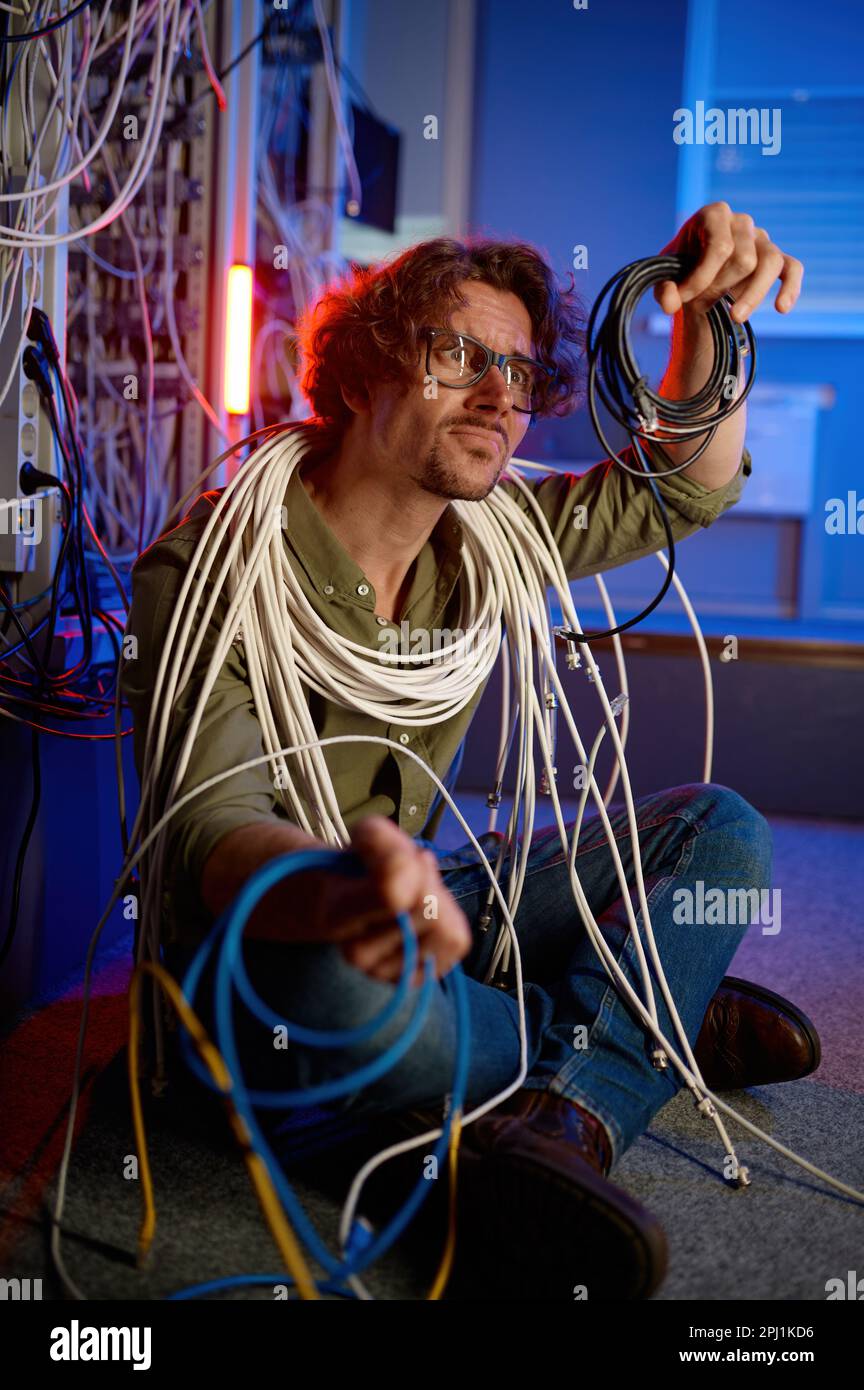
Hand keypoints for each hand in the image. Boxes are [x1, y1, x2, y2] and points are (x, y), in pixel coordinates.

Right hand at [308, 815, 472, 984]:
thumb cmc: (366, 867)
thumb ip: (384, 842)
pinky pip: (455, 945)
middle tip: (411, 878)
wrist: (354, 902)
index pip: (392, 895)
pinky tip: (427, 919)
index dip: (408, 868)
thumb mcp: (369, 837)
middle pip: (427, 910)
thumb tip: (417, 868)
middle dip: (428, 884)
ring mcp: (385, 972)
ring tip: (418, 898)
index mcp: (338, 913)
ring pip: (445, 930)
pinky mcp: (413, 979)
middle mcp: (357, 952)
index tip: (402, 856)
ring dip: (442, 904)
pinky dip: (450, 923)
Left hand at [653, 201, 802, 322]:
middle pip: (744, 258)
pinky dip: (790, 287)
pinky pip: (793, 268)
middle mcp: (741, 222)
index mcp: (714, 214)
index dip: (702, 278)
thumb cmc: (681, 268)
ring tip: (736, 318)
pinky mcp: (777, 257)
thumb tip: (670, 304)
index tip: (683, 298)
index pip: (719, 247)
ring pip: (771, 262)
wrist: (695, 273)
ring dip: (754, 294)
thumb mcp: (665, 276)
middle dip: (720, 287)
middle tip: (700, 303)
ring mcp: (761, 238)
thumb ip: (664, 289)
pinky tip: (781, 308)